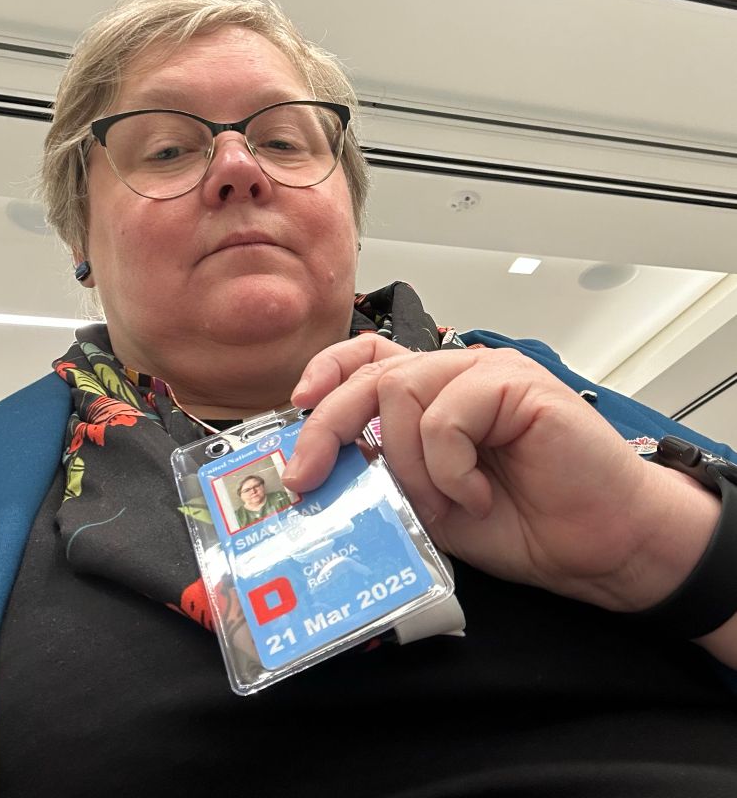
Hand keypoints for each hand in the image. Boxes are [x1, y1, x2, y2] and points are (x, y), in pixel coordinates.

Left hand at [285, 335, 718, 612]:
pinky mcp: (516, 382)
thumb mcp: (432, 503)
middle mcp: (458, 373)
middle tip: (307, 478)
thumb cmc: (525, 521)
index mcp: (436, 394)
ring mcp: (488, 372)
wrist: (602, 544)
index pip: (371, 357)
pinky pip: (448, 415)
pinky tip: (479, 493)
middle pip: (372, 374)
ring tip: (446, 504)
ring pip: (402, 392)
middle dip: (328, 426)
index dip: (329, 370)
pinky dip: (450, 467)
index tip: (298, 404)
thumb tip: (325, 471)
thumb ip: (389, 475)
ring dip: (409, 463)